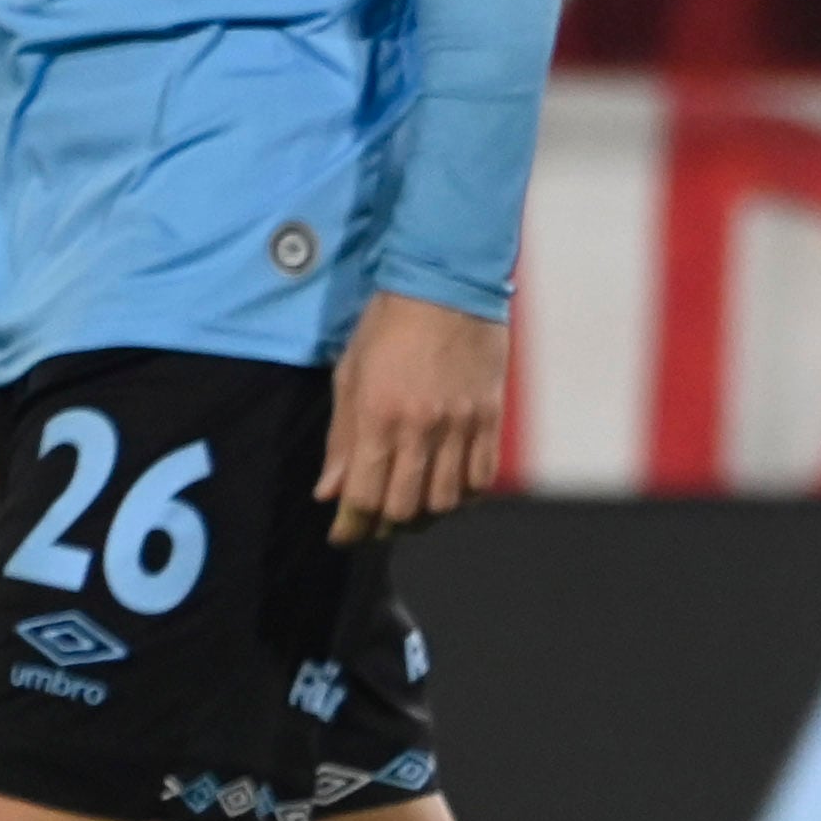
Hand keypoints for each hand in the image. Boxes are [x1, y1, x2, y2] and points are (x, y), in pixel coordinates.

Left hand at [317, 292, 510, 541]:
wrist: (447, 284)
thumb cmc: (388, 325)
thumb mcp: (350, 376)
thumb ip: (341, 439)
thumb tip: (329, 491)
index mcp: (379, 417)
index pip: (364, 497)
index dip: (351, 527)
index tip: (343, 536)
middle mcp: (423, 428)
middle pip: (406, 508)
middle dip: (385, 525)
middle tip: (374, 524)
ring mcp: (462, 425)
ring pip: (448, 500)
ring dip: (426, 514)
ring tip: (411, 508)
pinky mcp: (490, 417)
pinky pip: (482, 477)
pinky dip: (465, 494)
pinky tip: (449, 489)